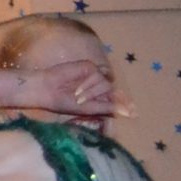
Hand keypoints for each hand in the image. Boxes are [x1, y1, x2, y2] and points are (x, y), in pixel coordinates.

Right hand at [11, 60, 127, 120]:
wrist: (46, 89)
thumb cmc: (63, 102)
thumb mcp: (88, 109)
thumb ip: (109, 108)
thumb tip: (131, 114)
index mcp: (100, 97)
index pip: (118, 99)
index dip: (124, 104)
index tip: (134, 112)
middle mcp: (99, 86)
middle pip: (112, 91)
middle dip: (98, 97)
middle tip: (80, 100)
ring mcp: (94, 75)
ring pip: (105, 83)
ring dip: (91, 91)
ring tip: (76, 95)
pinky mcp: (88, 66)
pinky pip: (97, 74)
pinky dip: (89, 83)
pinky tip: (77, 87)